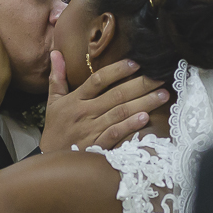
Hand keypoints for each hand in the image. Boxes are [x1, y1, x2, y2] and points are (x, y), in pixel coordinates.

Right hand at [39, 51, 169, 152]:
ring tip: (162, 95)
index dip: (117, 70)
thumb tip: (56, 52)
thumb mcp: (53, 102)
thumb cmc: (55, 129)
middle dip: (141, 85)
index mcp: (75, 100)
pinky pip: (116, 133)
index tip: (136, 63)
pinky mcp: (97, 146)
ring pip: (121, 112)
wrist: (49, 159)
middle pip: (116, 95)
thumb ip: (57, 77)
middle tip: (160, 77)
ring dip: (143, 103)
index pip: (98, 79)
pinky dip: (130, 126)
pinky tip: (145, 118)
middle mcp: (85, 113)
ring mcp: (92, 130)